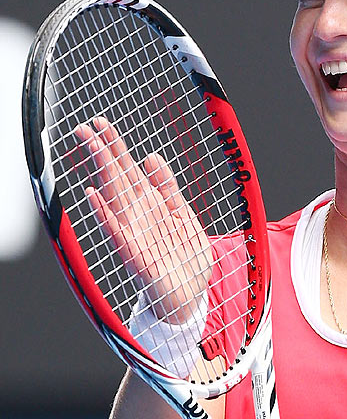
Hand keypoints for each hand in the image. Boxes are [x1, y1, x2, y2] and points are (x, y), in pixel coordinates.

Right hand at [76, 117, 212, 322]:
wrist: (189, 296)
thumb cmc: (185, 259)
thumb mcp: (184, 217)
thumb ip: (168, 189)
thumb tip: (151, 157)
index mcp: (150, 204)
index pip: (128, 169)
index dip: (115, 146)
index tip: (100, 122)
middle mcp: (137, 215)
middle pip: (117, 178)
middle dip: (102, 152)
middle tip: (85, 127)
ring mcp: (133, 233)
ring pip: (113, 196)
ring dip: (101, 171)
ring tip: (90, 146)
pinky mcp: (134, 253)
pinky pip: (115, 231)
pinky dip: (103, 214)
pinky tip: (93, 195)